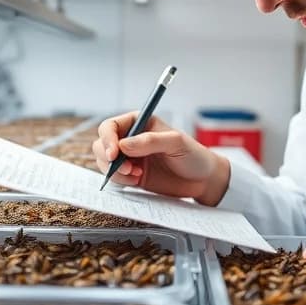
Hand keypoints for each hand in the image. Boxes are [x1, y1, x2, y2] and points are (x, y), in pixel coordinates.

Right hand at [93, 112, 230, 205]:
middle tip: (129, 169)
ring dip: (115, 171)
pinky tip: (137, 181)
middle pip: (102, 144)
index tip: (114, 154)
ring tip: (136, 176)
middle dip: (109, 158)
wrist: (203, 180)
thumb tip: (123, 145)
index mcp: (140, 123)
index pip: (111, 126)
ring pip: (104, 162)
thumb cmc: (194, 156)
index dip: (108, 139)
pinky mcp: (132, 174)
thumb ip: (150, 141)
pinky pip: (114, 176)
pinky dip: (120, 180)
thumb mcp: (176, 143)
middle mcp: (131, 139)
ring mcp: (130, 158)